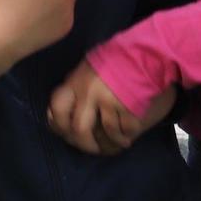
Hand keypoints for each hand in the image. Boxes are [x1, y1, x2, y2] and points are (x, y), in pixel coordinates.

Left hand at [47, 62, 173, 155]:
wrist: (143, 53)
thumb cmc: (116, 59)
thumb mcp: (89, 66)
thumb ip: (77, 84)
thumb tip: (63, 107)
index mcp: (77, 80)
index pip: (57, 107)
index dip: (58, 124)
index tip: (66, 131)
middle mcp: (89, 91)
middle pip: (79, 129)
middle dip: (86, 144)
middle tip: (93, 147)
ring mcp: (108, 100)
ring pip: (105, 132)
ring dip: (112, 142)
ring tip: (118, 142)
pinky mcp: (127, 106)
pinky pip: (124, 130)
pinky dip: (125, 137)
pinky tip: (127, 138)